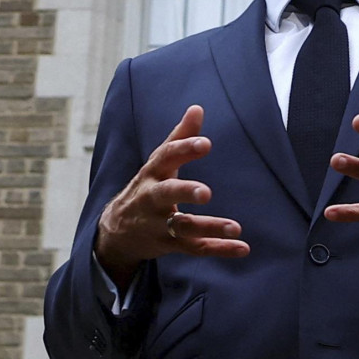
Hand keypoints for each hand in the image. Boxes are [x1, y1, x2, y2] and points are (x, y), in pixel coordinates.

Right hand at [94, 105, 249, 289]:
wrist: (116, 230)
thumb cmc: (147, 186)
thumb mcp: (158, 162)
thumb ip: (180, 137)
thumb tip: (197, 108)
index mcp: (153, 172)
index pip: (166, 156)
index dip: (185, 149)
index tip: (205, 143)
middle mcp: (152, 198)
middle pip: (167, 194)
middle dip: (185, 192)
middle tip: (206, 193)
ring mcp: (159, 224)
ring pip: (183, 227)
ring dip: (209, 227)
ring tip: (236, 227)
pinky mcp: (168, 245)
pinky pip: (194, 248)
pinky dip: (218, 249)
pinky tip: (242, 248)